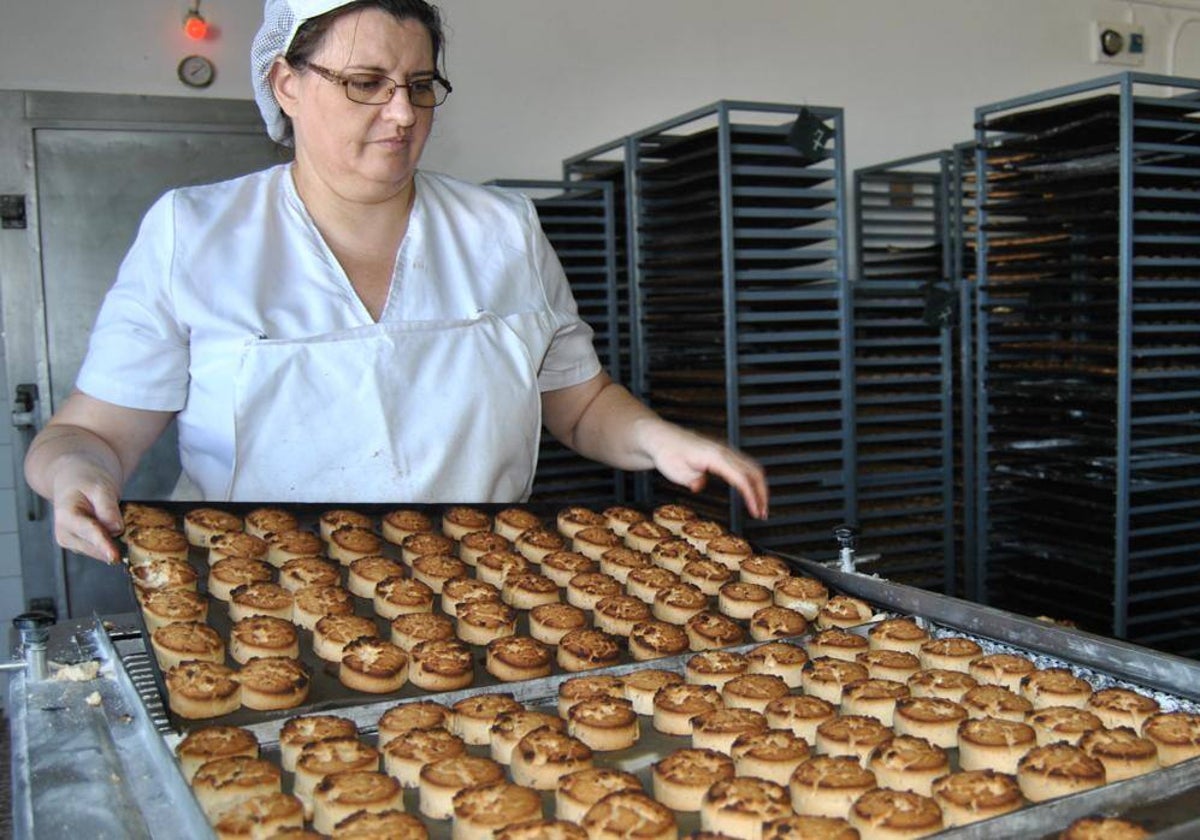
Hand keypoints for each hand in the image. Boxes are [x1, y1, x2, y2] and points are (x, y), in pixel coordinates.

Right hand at [49, 461, 123, 564]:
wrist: (74, 482)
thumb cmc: (86, 482)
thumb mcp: (100, 487)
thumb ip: (108, 508)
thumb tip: (116, 529)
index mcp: (65, 517)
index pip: (89, 532)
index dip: (103, 545)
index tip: (114, 557)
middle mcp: (65, 534)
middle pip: (96, 546)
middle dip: (114, 543)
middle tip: (132, 531)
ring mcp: (72, 543)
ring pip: (100, 551)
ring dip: (114, 543)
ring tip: (117, 521)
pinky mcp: (81, 547)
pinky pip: (102, 550)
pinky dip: (112, 543)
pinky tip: (115, 529)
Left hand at [641, 420, 768, 518]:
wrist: (661, 439)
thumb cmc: (667, 453)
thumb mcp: (675, 471)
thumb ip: (690, 478)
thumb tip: (700, 485)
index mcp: (715, 456)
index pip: (741, 477)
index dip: (752, 496)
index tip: (756, 512)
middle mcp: (724, 452)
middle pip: (754, 471)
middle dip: (762, 493)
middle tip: (763, 513)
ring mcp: (725, 452)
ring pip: (752, 468)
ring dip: (759, 487)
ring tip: (759, 507)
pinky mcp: (723, 455)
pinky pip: (744, 466)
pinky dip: (751, 481)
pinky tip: (749, 493)